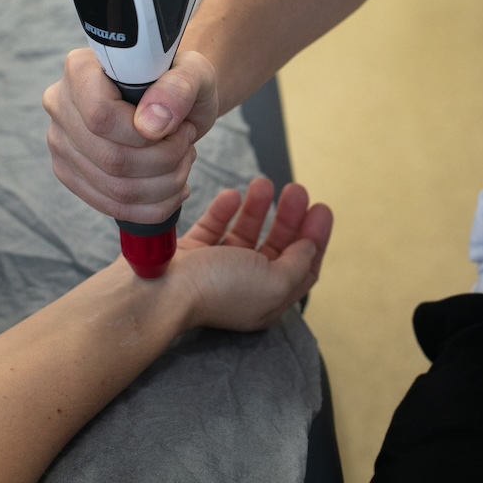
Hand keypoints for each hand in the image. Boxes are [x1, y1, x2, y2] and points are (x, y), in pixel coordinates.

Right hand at [43, 48, 218, 223]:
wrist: (170, 101)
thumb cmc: (179, 81)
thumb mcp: (194, 72)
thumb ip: (178, 87)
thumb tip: (150, 124)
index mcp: (81, 69)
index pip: (101, 116)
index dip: (144, 134)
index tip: (177, 126)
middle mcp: (61, 105)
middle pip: (111, 159)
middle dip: (165, 160)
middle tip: (187, 141)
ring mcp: (62, 143)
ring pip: (116, 190)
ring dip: (166, 183)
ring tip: (184, 158)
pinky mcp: (70, 174)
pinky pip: (114, 207)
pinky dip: (156, 205)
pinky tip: (176, 186)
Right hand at [170, 178, 332, 332]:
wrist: (161, 290)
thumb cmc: (219, 288)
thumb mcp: (274, 282)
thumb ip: (297, 264)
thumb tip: (309, 246)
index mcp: (268, 300)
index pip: (302, 267)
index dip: (315, 238)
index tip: (321, 208)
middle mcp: (244, 286)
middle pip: (276, 247)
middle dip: (290, 217)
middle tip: (298, 189)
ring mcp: (217, 269)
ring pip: (246, 233)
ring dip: (258, 207)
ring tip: (264, 182)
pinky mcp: (193, 254)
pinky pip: (214, 227)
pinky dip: (224, 210)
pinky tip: (233, 195)